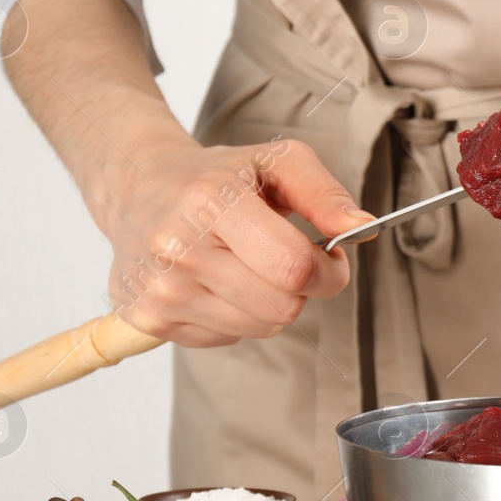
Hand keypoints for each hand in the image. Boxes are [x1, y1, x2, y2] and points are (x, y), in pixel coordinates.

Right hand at [98, 137, 371, 346]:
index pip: (294, 267)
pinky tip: (214, 279)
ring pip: (259, 328)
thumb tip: (362, 227)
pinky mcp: (147, 318)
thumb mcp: (277, 162)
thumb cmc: (217, 174)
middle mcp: (178, 249)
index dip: (329, 270)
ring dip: (267, 302)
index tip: (329, 256)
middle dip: (300, 287)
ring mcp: (159, 289)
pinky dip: (234, 314)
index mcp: (210, 202)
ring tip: (243, 262)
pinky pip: (226, 338)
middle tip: (284, 257)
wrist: (138, 185)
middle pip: (282, 307)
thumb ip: (325, 194)